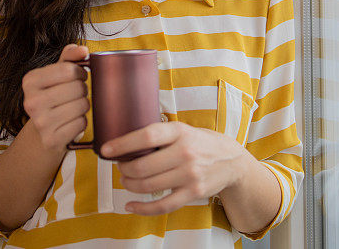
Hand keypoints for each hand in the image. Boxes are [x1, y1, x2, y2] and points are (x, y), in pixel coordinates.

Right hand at [22, 44, 89, 150]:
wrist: (40, 133)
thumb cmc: (52, 97)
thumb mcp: (56, 74)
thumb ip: (69, 57)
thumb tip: (83, 50)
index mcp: (30, 81)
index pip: (69, 70)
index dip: (80, 72)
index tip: (78, 77)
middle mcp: (31, 102)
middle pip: (78, 88)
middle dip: (83, 90)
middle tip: (76, 94)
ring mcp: (40, 122)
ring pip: (82, 106)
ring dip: (84, 106)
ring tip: (74, 107)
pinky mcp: (51, 139)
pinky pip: (81, 124)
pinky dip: (82, 122)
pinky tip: (71, 122)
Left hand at [100, 121, 247, 214]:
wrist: (232, 160)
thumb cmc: (201, 142)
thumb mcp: (184, 129)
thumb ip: (161, 134)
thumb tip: (126, 141)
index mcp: (180, 132)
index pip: (147, 137)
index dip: (123, 144)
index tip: (106, 150)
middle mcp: (185, 152)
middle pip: (143, 166)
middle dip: (124, 169)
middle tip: (120, 167)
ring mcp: (189, 174)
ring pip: (149, 186)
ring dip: (130, 185)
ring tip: (126, 181)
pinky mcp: (192, 193)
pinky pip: (162, 206)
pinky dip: (142, 208)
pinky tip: (130, 206)